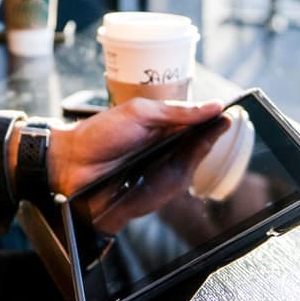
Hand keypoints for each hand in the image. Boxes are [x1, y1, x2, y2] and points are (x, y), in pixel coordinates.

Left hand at [43, 98, 224, 199]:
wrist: (71, 163)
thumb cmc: (100, 134)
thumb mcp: (140, 113)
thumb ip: (176, 112)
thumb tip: (212, 106)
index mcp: (161, 127)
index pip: (195, 124)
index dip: (213, 122)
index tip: (228, 115)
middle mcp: (163, 150)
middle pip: (198, 148)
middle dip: (209, 139)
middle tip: (220, 127)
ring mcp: (159, 173)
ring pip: (190, 168)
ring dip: (196, 157)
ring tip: (203, 141)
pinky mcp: (154, 194)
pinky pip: (175, 187)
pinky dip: (179, 177)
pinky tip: (183, 168)